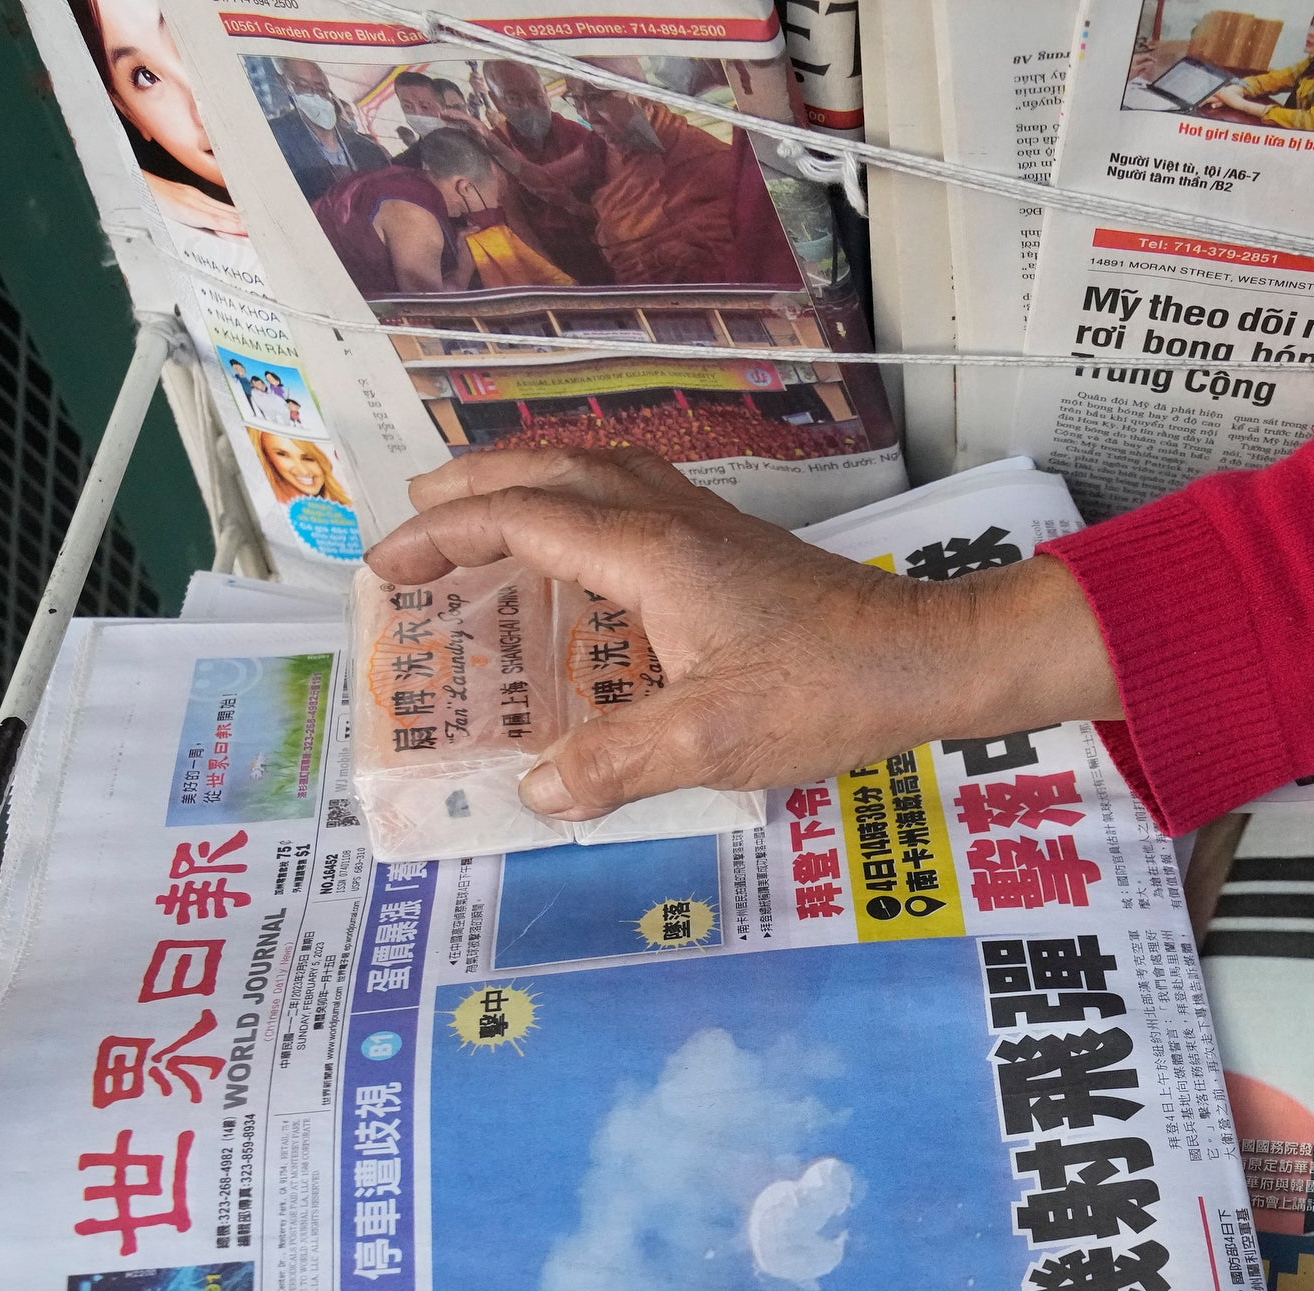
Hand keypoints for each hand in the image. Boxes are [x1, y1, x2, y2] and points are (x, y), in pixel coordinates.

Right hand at [363, 448, 1120, 819]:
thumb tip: (535, 794)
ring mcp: (706, 526)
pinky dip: (581, 504)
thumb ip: (615, 764)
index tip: (387, 567)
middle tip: (414, 517)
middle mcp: (669, 520)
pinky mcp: (734, 547)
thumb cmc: (824, 691)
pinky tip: (586, 551)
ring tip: (482, 512)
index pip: (519, 520)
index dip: (443, 537)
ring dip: (529, 482)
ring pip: (596, 471)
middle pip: (550, 472)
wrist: (926, 661)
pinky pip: (634, 498)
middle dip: (473, 486)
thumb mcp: (711, 740)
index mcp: (647, 552)